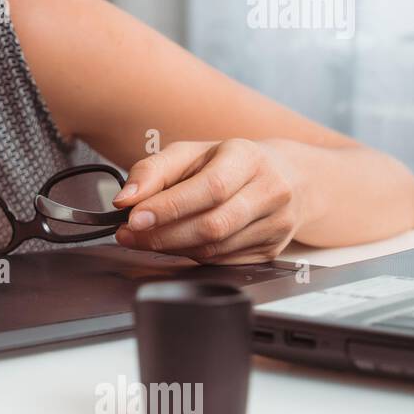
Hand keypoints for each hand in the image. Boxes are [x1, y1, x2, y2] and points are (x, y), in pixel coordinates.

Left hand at [110, 138, 309, 263]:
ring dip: (172, 248)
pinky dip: (191, 255)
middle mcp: (269, 191)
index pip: (210, 188)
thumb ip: (152, 170)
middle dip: (163, 234)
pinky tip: (176, 244)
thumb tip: (126, 198)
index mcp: (248, 158)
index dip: (169, 207)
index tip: (134, 218)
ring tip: (144, 238)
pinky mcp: (270, 250)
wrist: (287, 177)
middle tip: (129, 234)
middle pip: (213, 224)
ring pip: (216, 248)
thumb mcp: (189, 152)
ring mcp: (275, 225)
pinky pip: (222, 261)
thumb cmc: (229, 163)